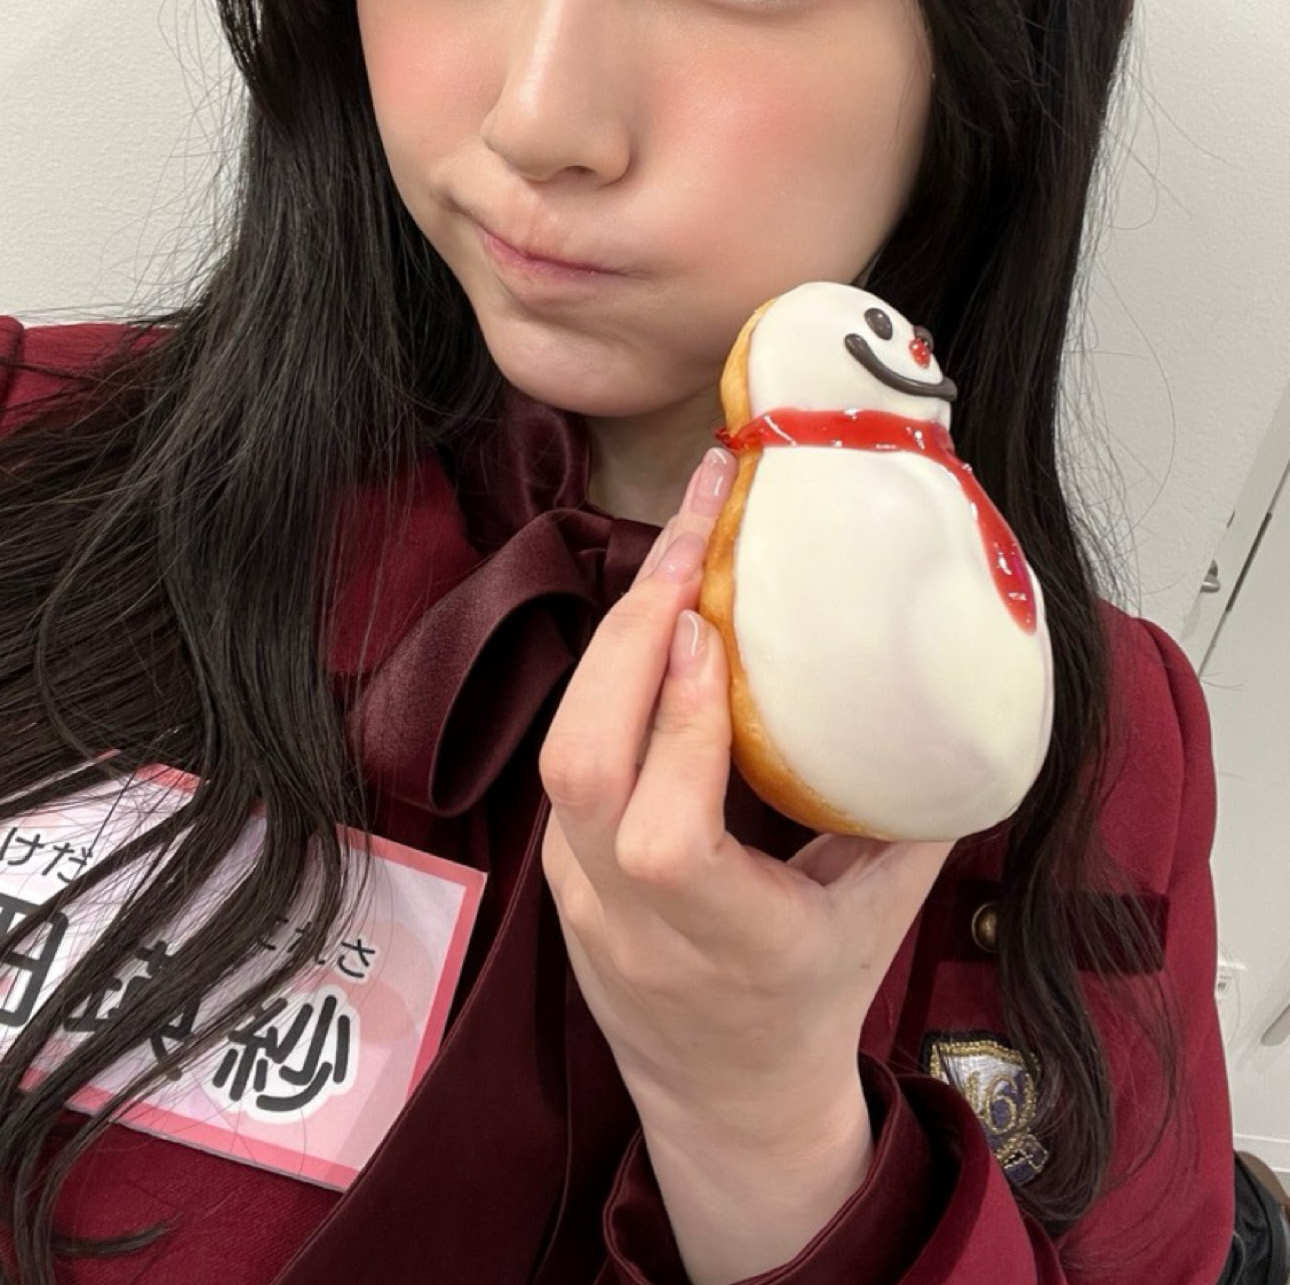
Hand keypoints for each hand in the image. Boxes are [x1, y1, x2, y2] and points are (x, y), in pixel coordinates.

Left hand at [538, 446, 951, 1146]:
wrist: (728, 1097)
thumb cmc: (818, 997)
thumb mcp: (883, 918)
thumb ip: (913, 815)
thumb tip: (962, 689)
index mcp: (727, 945)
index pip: (666, 838)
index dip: (678, 728)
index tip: (708, 625)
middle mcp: (633, 924)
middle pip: (583, 769)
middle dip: (631, 636)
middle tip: (690, 535)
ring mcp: (578, 895)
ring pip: (561, 751)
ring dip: (616, 640)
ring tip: (675, 547)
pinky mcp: (558, 864)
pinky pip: (570, 751)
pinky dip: (610, 674)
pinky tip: (657, 613)